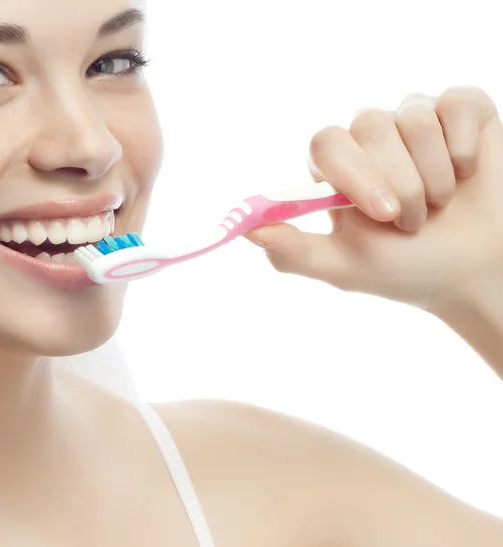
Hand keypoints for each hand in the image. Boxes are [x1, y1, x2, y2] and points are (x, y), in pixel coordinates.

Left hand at [244, 86, 502, 312]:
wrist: (472, 271)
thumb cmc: (406, 269)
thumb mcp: (345, 266)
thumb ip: (294, 250)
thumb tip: (246, 230)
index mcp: (337, 172)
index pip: (326, 143)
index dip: (353, 173)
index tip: (380, 214)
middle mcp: (370, 140)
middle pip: (369, 125)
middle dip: (398, 182)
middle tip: (411, 222)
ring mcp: (411, 122)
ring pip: (415, 117)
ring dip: (434, 176)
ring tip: (438, 205)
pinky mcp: (458, 111)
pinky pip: (457, 104)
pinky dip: (465, 149)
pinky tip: (464, 175)